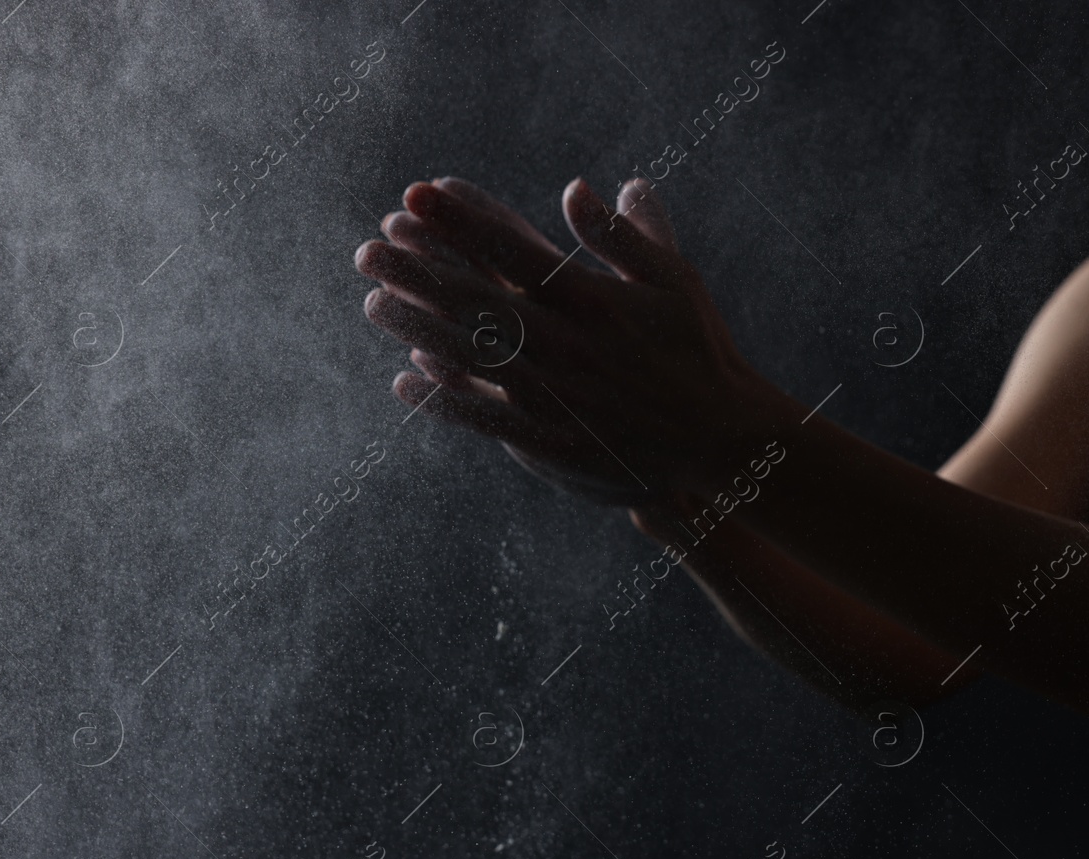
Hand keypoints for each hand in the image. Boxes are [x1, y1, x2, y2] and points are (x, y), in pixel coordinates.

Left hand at [354, 176, 790, 504]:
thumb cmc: (700, 349)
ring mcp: (558, 395)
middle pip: (476, 302)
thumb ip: (624, 234)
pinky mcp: (554, 439)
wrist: (721, 438)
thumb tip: (575, 189)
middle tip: (367, 250)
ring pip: (471, 358)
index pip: (512, 249)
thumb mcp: (674, 279)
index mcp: (594, 300)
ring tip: (372, 304)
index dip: (459, 221)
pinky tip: (406, 381)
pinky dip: (444, 399)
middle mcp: (568, 345)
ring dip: (417, 329)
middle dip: (417, 273)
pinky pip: (487, 417)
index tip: (415, 195)